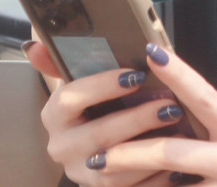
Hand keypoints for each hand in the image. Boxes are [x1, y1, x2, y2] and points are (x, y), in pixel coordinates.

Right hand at [22, 40, 188, 185]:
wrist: (100, 152)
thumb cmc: (96, 109)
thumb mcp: (82, 84)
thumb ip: (61, 62)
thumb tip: (35, 43)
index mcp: (55, 116)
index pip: (69, 98)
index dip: (102, 86)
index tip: (135, 74)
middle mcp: (63, 147)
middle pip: (98, 134)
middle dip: (137, 118)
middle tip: (169, 104)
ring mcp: (83, 174)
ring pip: (116, 166)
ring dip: (151, 148)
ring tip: (180, 129)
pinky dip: (158, 174)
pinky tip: (180, 158)